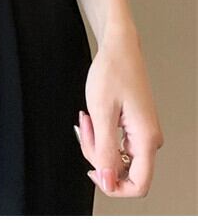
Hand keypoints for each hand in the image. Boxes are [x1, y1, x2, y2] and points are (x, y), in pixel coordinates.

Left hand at [77, 27, 163, 197]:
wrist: (119, 48)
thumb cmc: (112, 71)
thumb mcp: (101, 112)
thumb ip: (105, 150)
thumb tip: (108, 180)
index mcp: (146, 139)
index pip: (138, 185)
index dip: (114, 186)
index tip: (93, 172)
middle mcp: (149, 139)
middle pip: (122, 170)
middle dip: (97, 155)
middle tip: (84, 129)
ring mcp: (143, 133)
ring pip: (116, 155)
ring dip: (95, 142)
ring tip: (87, 118)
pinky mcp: (134, 127)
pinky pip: (116, 142)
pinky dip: (100, 134)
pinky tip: (92, 118)